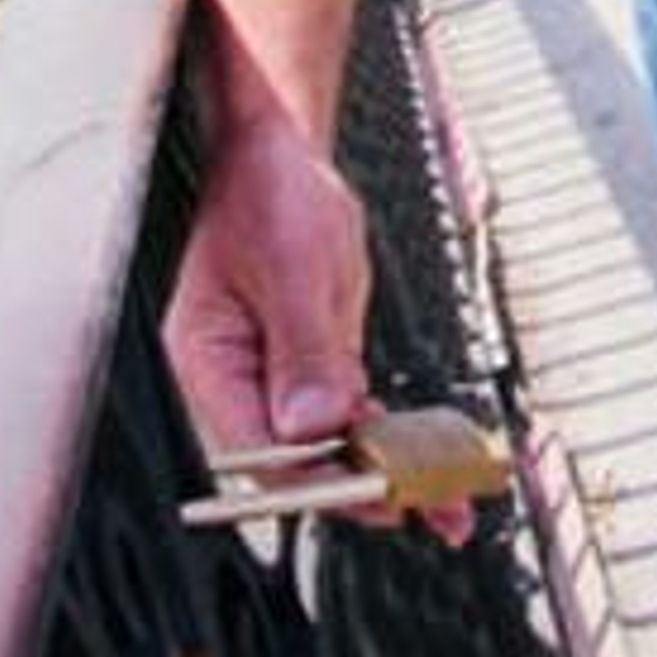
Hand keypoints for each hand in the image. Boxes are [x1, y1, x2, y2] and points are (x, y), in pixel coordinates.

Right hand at [164, 117, 472, 544]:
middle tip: (428, 503)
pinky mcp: (311, 364)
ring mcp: (276, 375)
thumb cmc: (271, 193)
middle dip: (364, 485)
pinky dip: (389, 435)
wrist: (282, 153)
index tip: (375, 490)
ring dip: (387, 470)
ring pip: (331, 444)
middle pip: (298, 459)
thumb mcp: (294, 266)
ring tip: (446, 501)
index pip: (259, 447)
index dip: (319, 477)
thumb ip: (305, 349)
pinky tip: (430, 458)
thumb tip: (314, 426)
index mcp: (210, 360)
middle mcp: (238, 379)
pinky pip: (350, 414)